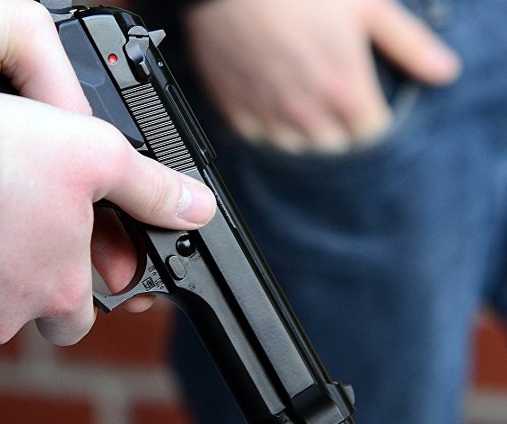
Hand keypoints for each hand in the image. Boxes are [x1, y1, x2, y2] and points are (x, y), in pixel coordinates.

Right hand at [0, 1, 215, 345]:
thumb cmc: (3, 159)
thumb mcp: (97, 157)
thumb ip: (149, 189)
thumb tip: (197, 209)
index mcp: (56, 291)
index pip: (77, 321)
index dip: (74, 296)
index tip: (63, 270)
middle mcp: (2, 316)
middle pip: (16, 314)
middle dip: (14, 285)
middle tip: (3, 234)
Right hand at [183, 0, 461, 152]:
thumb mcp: (366, 7)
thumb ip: (408, 45)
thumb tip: (445, 72)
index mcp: (345, 91)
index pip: (370, 137)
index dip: (371, 120)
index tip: (365, 104)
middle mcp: (307, 114)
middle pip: (334, 149)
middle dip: (340, 131)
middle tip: (333, 101)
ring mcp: (269, 117)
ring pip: (296, 149)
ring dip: (304, 132)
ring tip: (302, 102)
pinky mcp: (237, 114)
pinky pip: (259, 140)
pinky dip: (267, 127)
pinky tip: (270, 100)